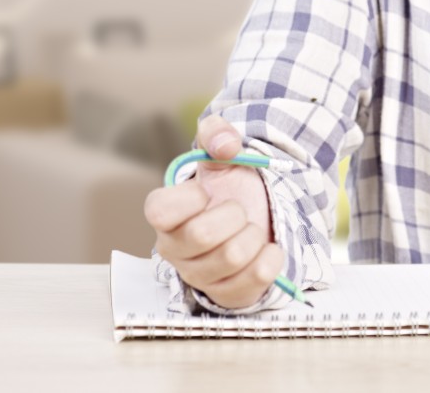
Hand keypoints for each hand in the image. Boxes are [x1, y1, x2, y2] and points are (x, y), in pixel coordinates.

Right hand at [143, 114, 281, 309]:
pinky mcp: (227, 295)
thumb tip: (226, 145)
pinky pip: (253, 281)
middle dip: (233, 213)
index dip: (188, 197)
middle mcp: (175, 249)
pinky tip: (269, 249)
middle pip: (201, 234)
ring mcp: (200, 276)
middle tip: (239, 210)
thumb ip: (217, 133)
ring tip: (252, 229)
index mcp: (167, 215)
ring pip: (231, 257)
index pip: (159, 210)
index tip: (206, 191)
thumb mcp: (222, 154)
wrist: (259, 216)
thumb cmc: (231, 187)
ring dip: (254, 234)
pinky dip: (270, 259)